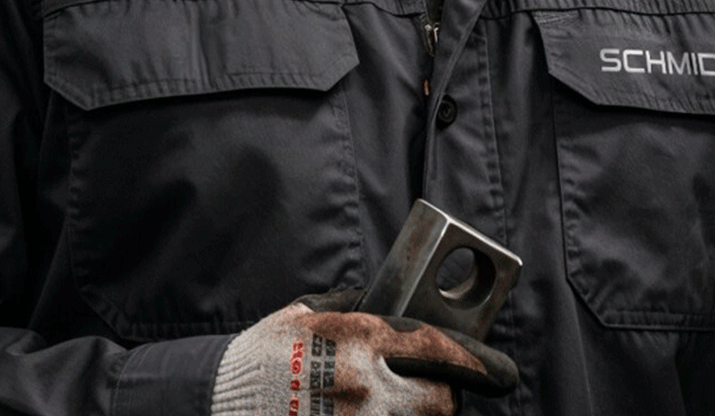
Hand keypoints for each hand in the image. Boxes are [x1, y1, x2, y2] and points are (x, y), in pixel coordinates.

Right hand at [212, 289, 516, 415]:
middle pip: (441, 401)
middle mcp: (363, 388)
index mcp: (356, 341)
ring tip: (408, 406)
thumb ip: (357, 310)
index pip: (437, 347)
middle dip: (450, 397)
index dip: (478, 360)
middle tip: (446, 392)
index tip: (499, 370)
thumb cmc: (262, 355)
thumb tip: (400, 308)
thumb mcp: (308, 314)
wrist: (216, 404)